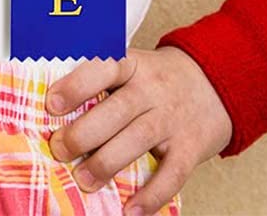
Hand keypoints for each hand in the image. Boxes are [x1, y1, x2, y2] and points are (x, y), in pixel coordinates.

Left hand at [44, 44, 232, 212]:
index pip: (104, 67)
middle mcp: (153, 89)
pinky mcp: (191, 147)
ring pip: (139, 139)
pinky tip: (130, 211)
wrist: (215, 83)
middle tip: (59, 150)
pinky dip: (151, 195)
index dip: (77, 85)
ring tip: (83, 180)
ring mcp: (173, 118)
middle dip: (84, 133)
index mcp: (133, 64)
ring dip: (107, 162)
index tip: (51, 105)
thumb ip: (102, 83)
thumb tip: (55, 113)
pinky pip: (172, 173)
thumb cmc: (157, 79)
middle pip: (117, 110)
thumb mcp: (132, 66)